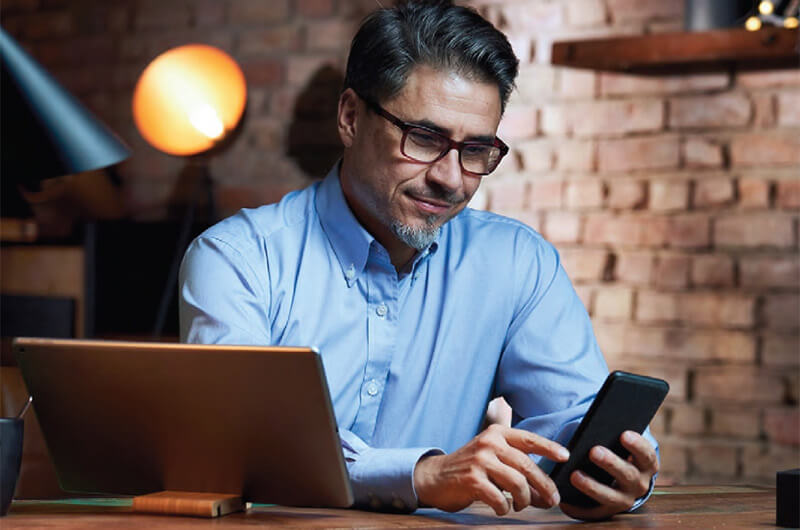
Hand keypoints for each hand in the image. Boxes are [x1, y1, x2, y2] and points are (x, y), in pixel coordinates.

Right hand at [413, 424, 569, 515]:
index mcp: (496, 433)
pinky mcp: (471, 479)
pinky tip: (501, 508)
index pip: (529, 438)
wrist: (435, 476)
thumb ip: (516, 466)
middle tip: (552, 500)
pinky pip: (499, 498)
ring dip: (524, 499)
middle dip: (544, 485)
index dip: (549, 447)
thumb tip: (546, 492)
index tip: (565, 456)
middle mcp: (489, 443)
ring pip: (517, 482)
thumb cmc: (470, 468)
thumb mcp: (492, 456)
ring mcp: (479, 460)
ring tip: (521, 505)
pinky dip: (504, 507)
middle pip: (526, 465)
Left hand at [559, 430, 657, 520]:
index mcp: (646, 465)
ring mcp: (624, 499)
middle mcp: (639, 485)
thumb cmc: (616, 452)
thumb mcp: (620, 444)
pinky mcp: (607, 511)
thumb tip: (597, 427)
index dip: (637, 445)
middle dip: (611, 463)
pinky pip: (593, 511)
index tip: (624, 434)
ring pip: (610, 495)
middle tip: (594, 451)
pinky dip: (579, 507)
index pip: (646, 455)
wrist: (618, 479)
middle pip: (628, 474)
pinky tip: (565, 498)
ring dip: (592, 486)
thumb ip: (613, 436)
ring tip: (574, 475)